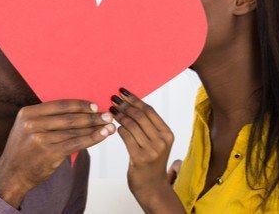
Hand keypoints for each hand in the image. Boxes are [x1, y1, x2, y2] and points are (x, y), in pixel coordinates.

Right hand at [0, 100, 114, 207]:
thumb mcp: (27, 127)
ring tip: (109, 125)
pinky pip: (76, 143)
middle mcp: (33, 124)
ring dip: (95, 127)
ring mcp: (40, 139)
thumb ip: (47, 118)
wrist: (12, 174)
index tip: (94, 105)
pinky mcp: (49, 153)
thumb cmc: (24, 150)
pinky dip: (92, 138)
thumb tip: (79, 111)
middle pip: (70, 118)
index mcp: (28, 113)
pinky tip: (103, 135)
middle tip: (107, 114)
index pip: (60, 105)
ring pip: (75, 131)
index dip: (79, 105)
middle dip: (92, 116)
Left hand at [110, 88, 183, 213]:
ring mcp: (152, 150)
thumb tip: (131, 103)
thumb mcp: (156, 142)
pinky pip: (126, 137)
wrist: (152, 187)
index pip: (149, 111)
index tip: (123, 91)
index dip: (135, 99)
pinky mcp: (140, 158)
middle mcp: (162, 141)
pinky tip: (113, 125)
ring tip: (111, 110)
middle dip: (125, 105)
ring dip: (119, 115)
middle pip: (140, 116)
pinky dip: (118, 128)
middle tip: (113, 98)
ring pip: (132, 125)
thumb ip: (148, 126)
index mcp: (167, 134)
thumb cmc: (151, 162)